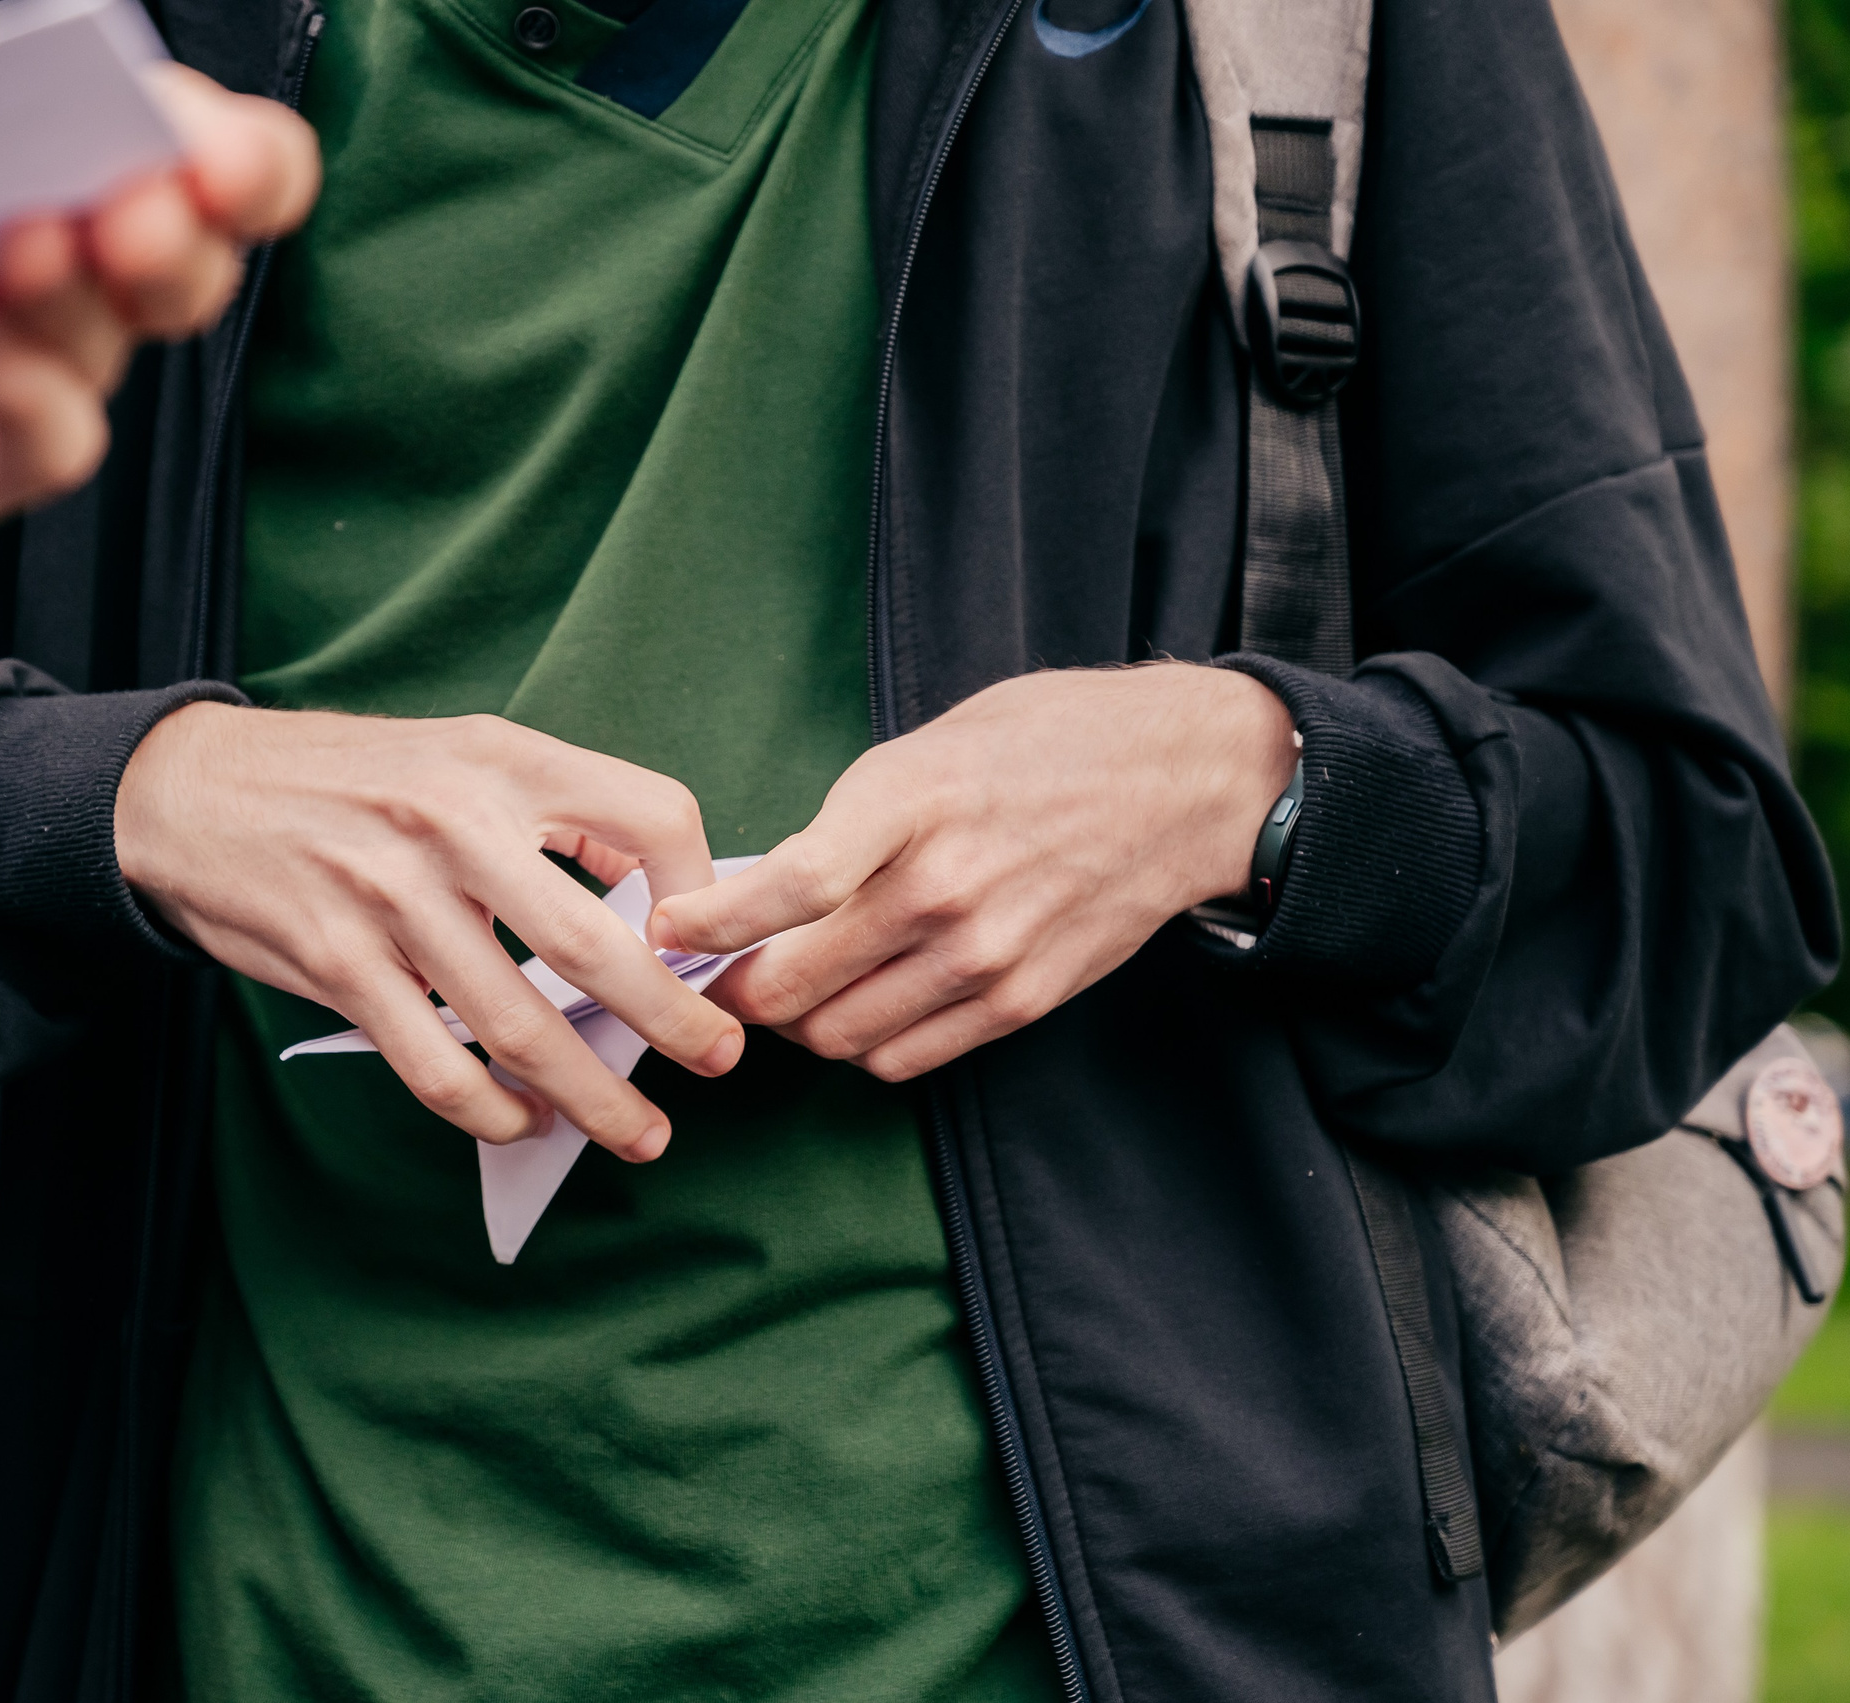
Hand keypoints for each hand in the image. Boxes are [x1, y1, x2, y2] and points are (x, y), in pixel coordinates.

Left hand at [0, 0, 320, 527]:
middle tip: (135, 204)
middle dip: (175, 242)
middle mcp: (94, 266)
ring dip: (78, 298)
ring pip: (112, 348)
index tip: (216, 152)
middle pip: (195, 277)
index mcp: (110, 149)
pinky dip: (31, 392)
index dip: (249, 167)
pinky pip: (46, 446)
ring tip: (21, 242)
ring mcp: (35, 362)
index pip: (243, 174)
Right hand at [115, 705, 745, 1159]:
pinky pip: (436, 1065)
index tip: (702, 943)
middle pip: (599, 945)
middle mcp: (453, 823)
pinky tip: (522, 1121)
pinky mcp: (339, 964)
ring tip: (638, 1131)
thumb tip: (659, 900)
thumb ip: (553, 813)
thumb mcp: (459, 754)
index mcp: (504, 758)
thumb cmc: (346, 781)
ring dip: (594, 1096)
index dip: (698, 888)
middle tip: (720, 1060)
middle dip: (674, 1020)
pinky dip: (491, 1110)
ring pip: (520, 1027)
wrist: (190, 791)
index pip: (651, 816)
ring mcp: (391, 898)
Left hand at [649, 664, 1294, 1081]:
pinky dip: (862, 1043)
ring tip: (789, 988)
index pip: (786, 888)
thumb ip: (849, 822)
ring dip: (796, 1023)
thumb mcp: (929, 747)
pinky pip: (902, 1059)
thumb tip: (761, 891)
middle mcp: (944, 887)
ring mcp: (985, 954)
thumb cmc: (1047, 744)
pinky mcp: (1020, 1001)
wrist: (1184, 782)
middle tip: (717, 973)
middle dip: (735, 990)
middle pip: (794, 985)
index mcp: (909, 801)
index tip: (665, 930)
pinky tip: (859, 1005)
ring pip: (838, 1036)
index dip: (708, 925)